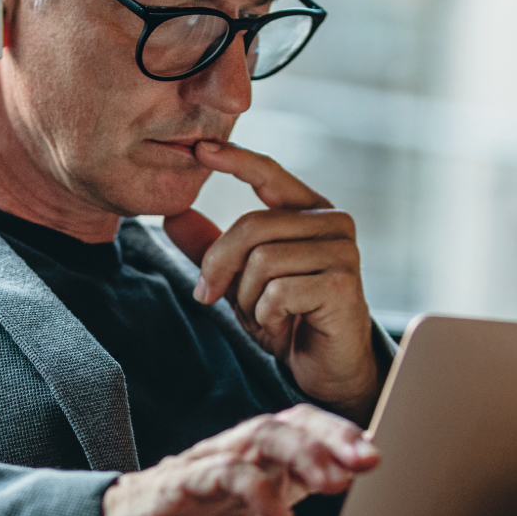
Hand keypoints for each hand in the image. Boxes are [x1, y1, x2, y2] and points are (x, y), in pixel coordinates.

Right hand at [99, 404, 379, 515]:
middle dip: (336, 438)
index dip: (348, 446)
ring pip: (261, 436)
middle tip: (372, 459)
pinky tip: (277, 510)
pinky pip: (219, 474)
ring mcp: (210, 468)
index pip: (312, 441)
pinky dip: (251, 487)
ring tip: (335, 478)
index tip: (384, 463)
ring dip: (303, 452)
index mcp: (263, 477)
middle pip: (294, 425)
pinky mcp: (178, 486)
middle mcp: (240, 462)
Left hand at [164, 141, 381, 420]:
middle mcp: (333, 222)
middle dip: (219, 266)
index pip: (269, 173)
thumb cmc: (288, 317)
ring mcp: (342, 251)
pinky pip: (279, 291)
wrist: (325, 367)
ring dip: (248, 298)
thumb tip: (173, 215)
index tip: (199, 148)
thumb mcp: (240, 279)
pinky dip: (267, 315)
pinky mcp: (343, 283)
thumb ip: (211, 248)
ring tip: (264, 315)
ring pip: (262, 260)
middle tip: (208, 296)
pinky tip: (283, 325)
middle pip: (252, 225)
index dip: (235, 159)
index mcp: (309, 211)